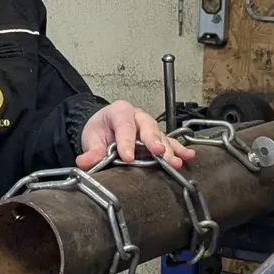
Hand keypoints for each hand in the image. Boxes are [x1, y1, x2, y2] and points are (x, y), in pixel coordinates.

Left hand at [74, 100, 194, 170]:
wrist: (103, 128)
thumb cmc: (100, 129)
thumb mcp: (92, 138)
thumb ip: (91, 150)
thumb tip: (85, 162)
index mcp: (120, 111)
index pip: (124, 125)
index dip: (127, 141)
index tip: (128, 156)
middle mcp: (138, 117)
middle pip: (148, 127)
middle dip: (153, 141)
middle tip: (157, 153)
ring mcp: (150, 127)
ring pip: (161, 136)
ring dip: (169, 150)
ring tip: (175, 161)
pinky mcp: (157, 138)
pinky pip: (171, 142)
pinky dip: (179, 150)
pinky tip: (188, 156)